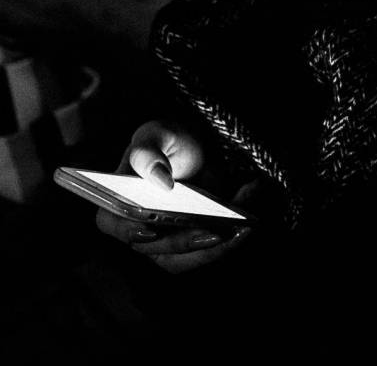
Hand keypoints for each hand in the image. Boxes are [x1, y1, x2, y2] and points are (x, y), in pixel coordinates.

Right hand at [95, 120, 252, 273]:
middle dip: (185, 243)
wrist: (193, 149)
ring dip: (212, 250)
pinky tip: (247, 214)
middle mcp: (137, 228)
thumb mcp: (156, 133)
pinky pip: (208, 249)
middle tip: (214, 232)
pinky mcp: (192, 241)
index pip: (113, 223)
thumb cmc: (165, 142)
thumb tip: (160, 179)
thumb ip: (149, 151)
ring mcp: (164, 240)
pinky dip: (230, 237)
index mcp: (117, 201)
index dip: (128, 231)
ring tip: (239, 229)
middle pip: (155, 248)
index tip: (149, 231)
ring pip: (184, 258)